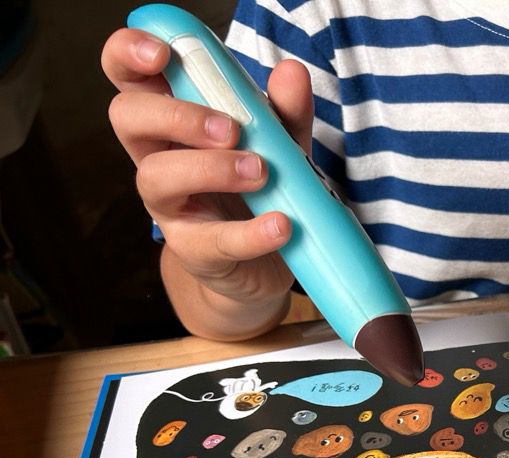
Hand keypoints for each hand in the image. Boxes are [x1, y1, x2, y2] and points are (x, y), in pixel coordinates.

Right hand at [102, 29, 313, 336]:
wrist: (267, 263)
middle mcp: (158, 157)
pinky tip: (280, 224)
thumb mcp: (279, 144)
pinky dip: (250, 233)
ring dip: (210, 169)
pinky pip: (211, 241)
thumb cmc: (260, 190)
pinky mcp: (194, 251)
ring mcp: (170, 206)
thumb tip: (292, 73)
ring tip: (260, 172)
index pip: (129, 75)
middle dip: (175, 115)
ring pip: (157, 177)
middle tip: (230, 129)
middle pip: (128, 118)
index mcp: (170, 119)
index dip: (130, 55)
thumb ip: (285, 111)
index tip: (162, 54)